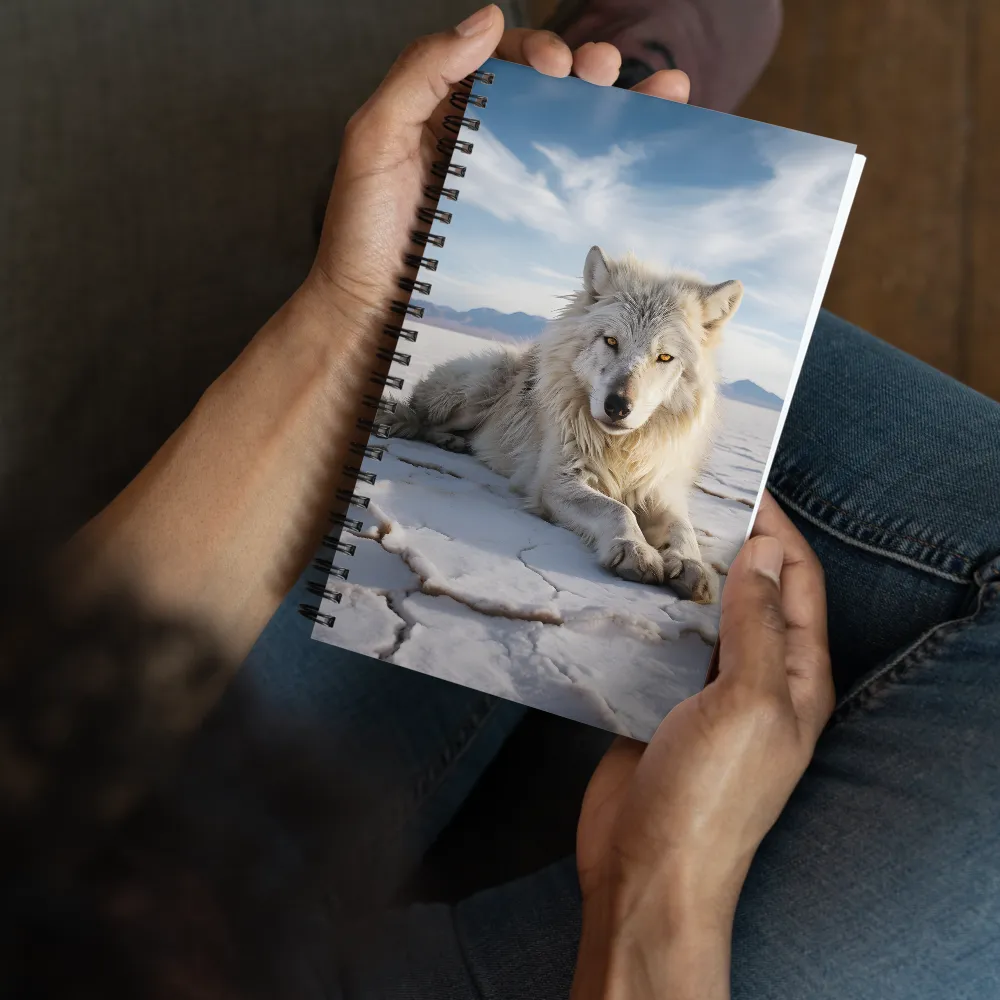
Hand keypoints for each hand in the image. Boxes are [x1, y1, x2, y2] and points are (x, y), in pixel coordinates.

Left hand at [300, 3, 689, 335]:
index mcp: (441, 108)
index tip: (557, 66)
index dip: (535, 49)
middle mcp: (476, 139)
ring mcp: (500, 184)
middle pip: (544, 90)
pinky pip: (567, 187)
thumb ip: (419, 73)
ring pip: (565, 133)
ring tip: (662, 91)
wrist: (369, 312)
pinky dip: (609, 167)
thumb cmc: (362, 232)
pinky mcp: (516, 225)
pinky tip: (647, 149)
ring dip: (617, 107)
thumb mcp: (374, 139)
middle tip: (604, 71)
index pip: (500, 59)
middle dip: (585, 70)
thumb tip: (487, 22)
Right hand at [573, 492, 833, 998]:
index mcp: (796, 678)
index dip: (778, 531)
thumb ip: (757, 626)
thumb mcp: (746, 703)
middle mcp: (758, 681)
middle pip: (752, 595)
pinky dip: (650, 615)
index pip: (798, 584)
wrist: (648, 873)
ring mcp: (707, 695)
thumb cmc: (708, 797)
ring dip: (685, 578)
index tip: (745, 485)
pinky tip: (621, 590)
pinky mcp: (660, 705)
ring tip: (649, 532)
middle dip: (729, 546)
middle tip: (687, 499)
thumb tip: (765, 554)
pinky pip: (661, 646)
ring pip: (703, 618)